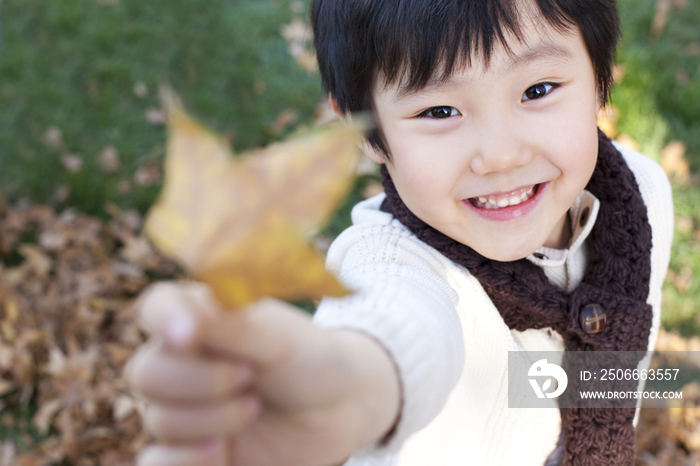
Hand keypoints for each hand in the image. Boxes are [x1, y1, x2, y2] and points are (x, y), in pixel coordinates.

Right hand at [126, 282, 399, 465]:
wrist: (339, 408)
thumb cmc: (310, 359)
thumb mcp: (279, 337)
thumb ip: (231, 324)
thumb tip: (182, 314)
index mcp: (201, 319)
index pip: (156, 308)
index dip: (164, 321)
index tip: (190, 337)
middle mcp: (183, 362)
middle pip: (146, 373)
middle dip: (201, 381)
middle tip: (250, 377)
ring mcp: (184, 408)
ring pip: (158, 420)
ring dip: (212, 419)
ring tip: (255, 407)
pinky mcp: (190, 452)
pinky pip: (156, 462)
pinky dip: (184, 461)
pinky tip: (221, 452)